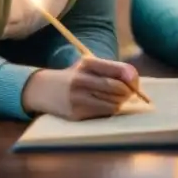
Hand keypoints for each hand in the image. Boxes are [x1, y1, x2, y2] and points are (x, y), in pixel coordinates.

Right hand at [23, 57, 140, 120]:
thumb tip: (135, 81)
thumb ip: (110, 70)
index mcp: (87, 64)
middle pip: (117, 88)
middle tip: (130, 94)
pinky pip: (103, 113)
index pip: (117, 69)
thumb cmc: (73, 77)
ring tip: (119, 100)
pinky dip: (110, 110)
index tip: (135, 82)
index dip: (131, 77)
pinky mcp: (76, 113)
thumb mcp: (87, 67)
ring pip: (112, 103)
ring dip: (120, 103)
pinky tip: (107, 106)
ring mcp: (78, 98)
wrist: (42, 90)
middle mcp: (81, 79)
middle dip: (128, 92)